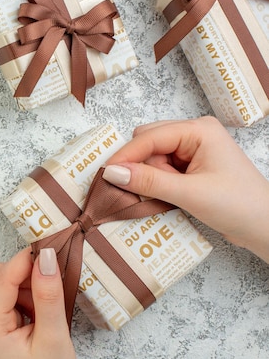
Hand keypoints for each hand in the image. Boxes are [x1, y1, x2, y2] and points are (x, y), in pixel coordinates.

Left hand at [0, 247, 75, 358]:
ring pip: (2, 283)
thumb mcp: (53, 338)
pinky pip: (4, 296)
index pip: (3, 278)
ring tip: (46, 310)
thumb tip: (47, 257)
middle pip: (0, 277)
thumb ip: (48, 296)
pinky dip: (23, 297)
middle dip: (28, 275)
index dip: (26, 259)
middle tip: (55, 282)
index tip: (50, 244)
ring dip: (26, 287)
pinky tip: (37, 314)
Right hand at [102, 116, 268, 261]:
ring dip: (149, 177)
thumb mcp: (190, 194)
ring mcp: (193, 150)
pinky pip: (161, 169)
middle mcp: (195, 134)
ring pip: (152, 157)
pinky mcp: (192, 167)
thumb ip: (149, 182)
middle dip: (140, 167)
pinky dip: (156, 183)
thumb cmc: (239, 206)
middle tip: (139, 190)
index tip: (105, 174)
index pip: (149, 137)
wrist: (265, 228)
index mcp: (198, 130)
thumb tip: (113, 173)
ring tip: (163, 196)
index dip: (126, 155)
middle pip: (148, 143)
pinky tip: (163, 197)